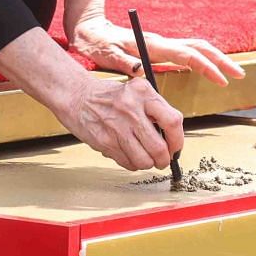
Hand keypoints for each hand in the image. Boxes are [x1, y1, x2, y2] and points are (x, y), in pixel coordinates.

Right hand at [57, 75, 183, 171]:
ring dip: (148, 164)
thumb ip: (155, 109)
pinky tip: (129, 154)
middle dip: (164, 159)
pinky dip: (133, 164)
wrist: (77, 96)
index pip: (173, 121)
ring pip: (144, 160)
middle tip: (163, 159)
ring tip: (146, 158)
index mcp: (144, 92)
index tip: (176, 147)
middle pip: (159, 147)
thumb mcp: (136, 91)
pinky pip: (128, 163)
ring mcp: (118, 127)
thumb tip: (173, 137)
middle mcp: (132, 109)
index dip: (178, 140)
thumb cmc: (109, 96)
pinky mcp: (106, 142)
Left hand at [67, 15, 245, 86]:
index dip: (207, 67)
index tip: (221, 80)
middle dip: (221, 60)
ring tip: (231, 72)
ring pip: (197, 47)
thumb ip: (121, 62)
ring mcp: (162, 43)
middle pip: (200, 47)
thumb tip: (138, 71)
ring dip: (216, 58)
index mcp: (153, 45)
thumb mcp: (105, 55)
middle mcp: (162, 42)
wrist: (90, 29)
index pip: (187, 55)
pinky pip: (188, 52)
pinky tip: (210, 69)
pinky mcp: (160, 47)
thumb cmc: (96, 44)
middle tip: (239, 75)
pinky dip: (203, 58)